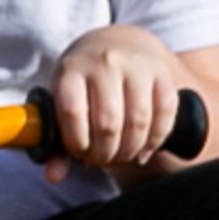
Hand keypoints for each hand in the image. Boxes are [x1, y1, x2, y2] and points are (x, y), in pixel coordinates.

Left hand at [38, 25, 194, 177]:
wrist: (117, 43)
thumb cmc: (83, 84)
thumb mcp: (62, 102)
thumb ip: (55, 142)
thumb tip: (53, 176)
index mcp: (71, 70)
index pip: (72, 113)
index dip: (76, 143)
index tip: (79, 153)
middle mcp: (104, 63)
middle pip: (108, 123)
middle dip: (105, 153)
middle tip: (102, 160)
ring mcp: (136, 65)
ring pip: (138, 121)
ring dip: (130, 150)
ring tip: (121, 156)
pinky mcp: (162, 73)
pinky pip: (165, 114)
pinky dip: (156, 139)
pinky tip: (143, 149)